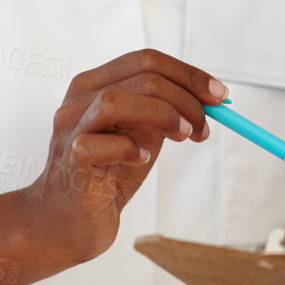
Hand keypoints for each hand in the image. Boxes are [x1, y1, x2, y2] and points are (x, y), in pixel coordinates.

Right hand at [22, 48, 225, 266]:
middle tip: (204, 127)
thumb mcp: (142, 134)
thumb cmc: (105, 176)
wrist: (65, 223)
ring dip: (162, 115)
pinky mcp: (70, 159)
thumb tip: (210, 97)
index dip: (188, 74)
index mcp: (95, 84)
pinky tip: (141, 160)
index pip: (147, 60)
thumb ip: (164, 112)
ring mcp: (71, 128)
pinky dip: (131, 148)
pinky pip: (102, 143)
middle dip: (186, 98)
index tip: (220, 96)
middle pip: (142, 76)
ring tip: (181, 137)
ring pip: (117, 100)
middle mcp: (79, 99)